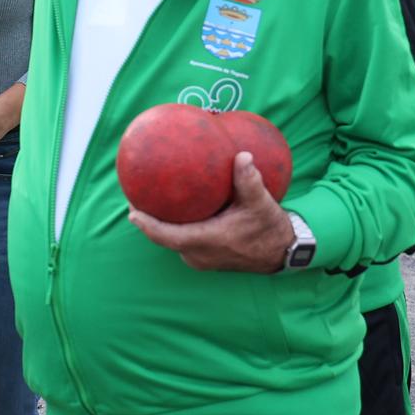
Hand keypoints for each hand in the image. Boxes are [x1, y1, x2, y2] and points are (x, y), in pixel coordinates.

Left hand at [127, 152, 296, 272]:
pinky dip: (173, 227)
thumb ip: (249, 180)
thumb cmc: (270, 227)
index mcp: (207, 242)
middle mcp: (199, 254)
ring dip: (159, 225)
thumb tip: (242, 156)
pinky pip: (181, 241)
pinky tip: (174, 209)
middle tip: (134, 198)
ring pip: (171, 240)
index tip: (132, 212)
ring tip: (148, 202)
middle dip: (147, 220)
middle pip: (163, 238)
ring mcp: (201, 258)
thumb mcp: (261, 203)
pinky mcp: (205, 257)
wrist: (282, 251)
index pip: (167, 236)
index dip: (147, 225)